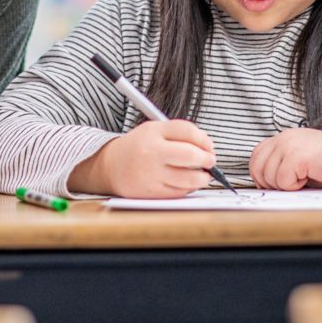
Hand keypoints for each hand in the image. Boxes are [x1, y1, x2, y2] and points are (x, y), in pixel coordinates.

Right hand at [68, 120, 216, 197]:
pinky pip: (180, 192)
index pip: (187, 131)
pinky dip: (189, 188)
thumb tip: (207, 146)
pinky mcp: (152, 192)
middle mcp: (151, 152)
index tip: (209, 146)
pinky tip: (189, 183)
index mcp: (153, 132)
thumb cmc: (138, 147)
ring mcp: (151, 174)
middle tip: (211, 160)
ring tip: (204, 174)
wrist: (111, 166)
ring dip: (203, 177)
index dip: (204, 139)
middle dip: (207, 159)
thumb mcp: (154, 130)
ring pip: (189, 178)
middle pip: (190, 155)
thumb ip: (180, 133)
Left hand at [249, 128, 321, 190]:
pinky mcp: (295, 156)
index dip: (261, 175)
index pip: (256, 156)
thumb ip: (281, 164)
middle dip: (271, 183)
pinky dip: (295, 186)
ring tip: (305, 178)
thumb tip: (263, 184)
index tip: (276, 185)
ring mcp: (288, 145)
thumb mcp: (300, 161)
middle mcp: (284, 138)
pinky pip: (283, 181)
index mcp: (284, 138)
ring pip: (269, 177)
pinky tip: (309, 178)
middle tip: (292, 185)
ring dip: (286, 185)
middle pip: (257, 167)